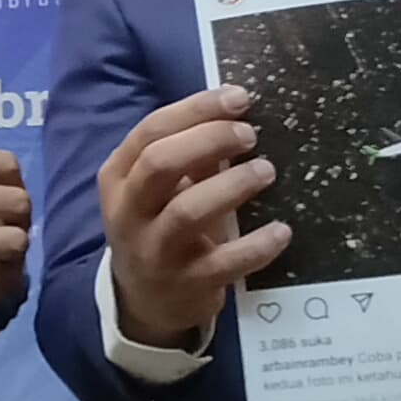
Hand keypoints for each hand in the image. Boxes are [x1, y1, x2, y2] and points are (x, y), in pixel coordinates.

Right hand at [98, 86, 290, 350]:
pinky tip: (281, 231)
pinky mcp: (186, 284)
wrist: (146, 302)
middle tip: (250, 134)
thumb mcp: (158, 189)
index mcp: (118, 177)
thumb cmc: (160, 227)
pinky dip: (255, 245)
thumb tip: (237, 113)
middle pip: (160, 164)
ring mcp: (155, 251)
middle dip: (209, 140)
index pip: (151, 131)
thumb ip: (188, 154)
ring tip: (266, 171)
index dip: (196, 110)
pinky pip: (223, 262)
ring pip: (187, 211)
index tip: (238, 98)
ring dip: (231, 186)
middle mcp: (129, 213)